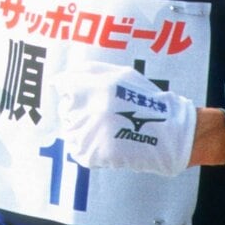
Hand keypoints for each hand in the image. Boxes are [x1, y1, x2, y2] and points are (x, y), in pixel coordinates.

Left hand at [58, 61, 195, 176]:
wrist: (166, 132)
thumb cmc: (143, 100)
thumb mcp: (119, 74)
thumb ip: (87, 72)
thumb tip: (58, 80)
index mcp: (91, 85)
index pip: (62, 84)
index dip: (71, 88)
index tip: (80, 93)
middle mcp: (86, 107)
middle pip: (65, 108)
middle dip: (79, 110)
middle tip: (102, 113)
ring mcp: (86, 131)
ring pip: (69, 130)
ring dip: (83, 129)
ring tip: (107, 128)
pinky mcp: (89, 152)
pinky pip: (78, 150)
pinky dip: (89, 147)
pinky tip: (108, 141)